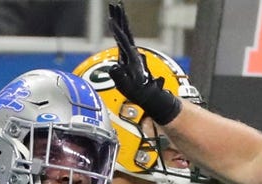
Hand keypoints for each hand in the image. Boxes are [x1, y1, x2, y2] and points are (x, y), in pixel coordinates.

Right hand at [107, 3, 181, 125]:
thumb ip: (121, 78)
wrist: (149, 96)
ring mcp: (131, 54)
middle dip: (121, 18)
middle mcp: (133, 53)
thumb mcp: (130, 87)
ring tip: (115, 9)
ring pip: (125, 33)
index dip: (118, 31)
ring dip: (120, 20)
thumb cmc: (141, 93)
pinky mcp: (129, 56)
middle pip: (126, 31)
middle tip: (115, 5)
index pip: (124, 41)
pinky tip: (116, 25)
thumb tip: (114, 68)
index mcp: (132, 59)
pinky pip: (124, 39)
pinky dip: (120, 30)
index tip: (112, 21)